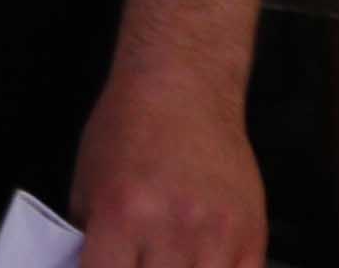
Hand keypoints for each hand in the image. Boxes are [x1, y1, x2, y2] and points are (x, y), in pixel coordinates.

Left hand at [69, 63, 266, 266]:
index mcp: (120, 215)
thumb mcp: (86, 180)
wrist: (183, 88)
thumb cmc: (125, 129)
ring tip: (166, 264)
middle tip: (138, 264)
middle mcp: (171, 229)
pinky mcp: (252, 236)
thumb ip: (88, 236)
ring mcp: (217, 236)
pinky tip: (200, 267)